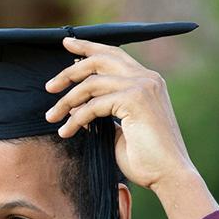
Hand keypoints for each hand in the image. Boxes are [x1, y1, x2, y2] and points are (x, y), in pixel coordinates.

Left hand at [42, 36, 200, 193]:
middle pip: (100, 59)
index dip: (88, 47)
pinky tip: (66, 131)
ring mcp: (143, 86)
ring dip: (67, 100)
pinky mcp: (136, 99)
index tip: (67, 43)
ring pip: (92, 82)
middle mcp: (147, 78)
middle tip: (49, 87)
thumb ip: (101, 114)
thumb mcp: (118, 131)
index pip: (114, 55)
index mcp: (147, 81)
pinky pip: (94, 104)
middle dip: (70, 71)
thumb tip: (75, 107)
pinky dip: (76, 117)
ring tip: (51, 116)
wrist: (169, 176)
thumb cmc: (146, 159)